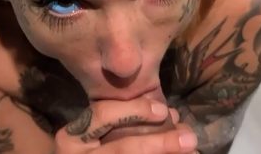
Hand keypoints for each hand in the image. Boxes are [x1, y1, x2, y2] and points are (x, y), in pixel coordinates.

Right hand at [53, 98, 197, 153]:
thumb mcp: (91, 135)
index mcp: (71, 138)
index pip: (101, 114)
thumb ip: (121, 121)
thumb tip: (170, 115)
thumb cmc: (86, 151)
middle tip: (189, 139)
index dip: (134, 110)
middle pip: (123, 149)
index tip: (163, 111)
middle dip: (159, 143)